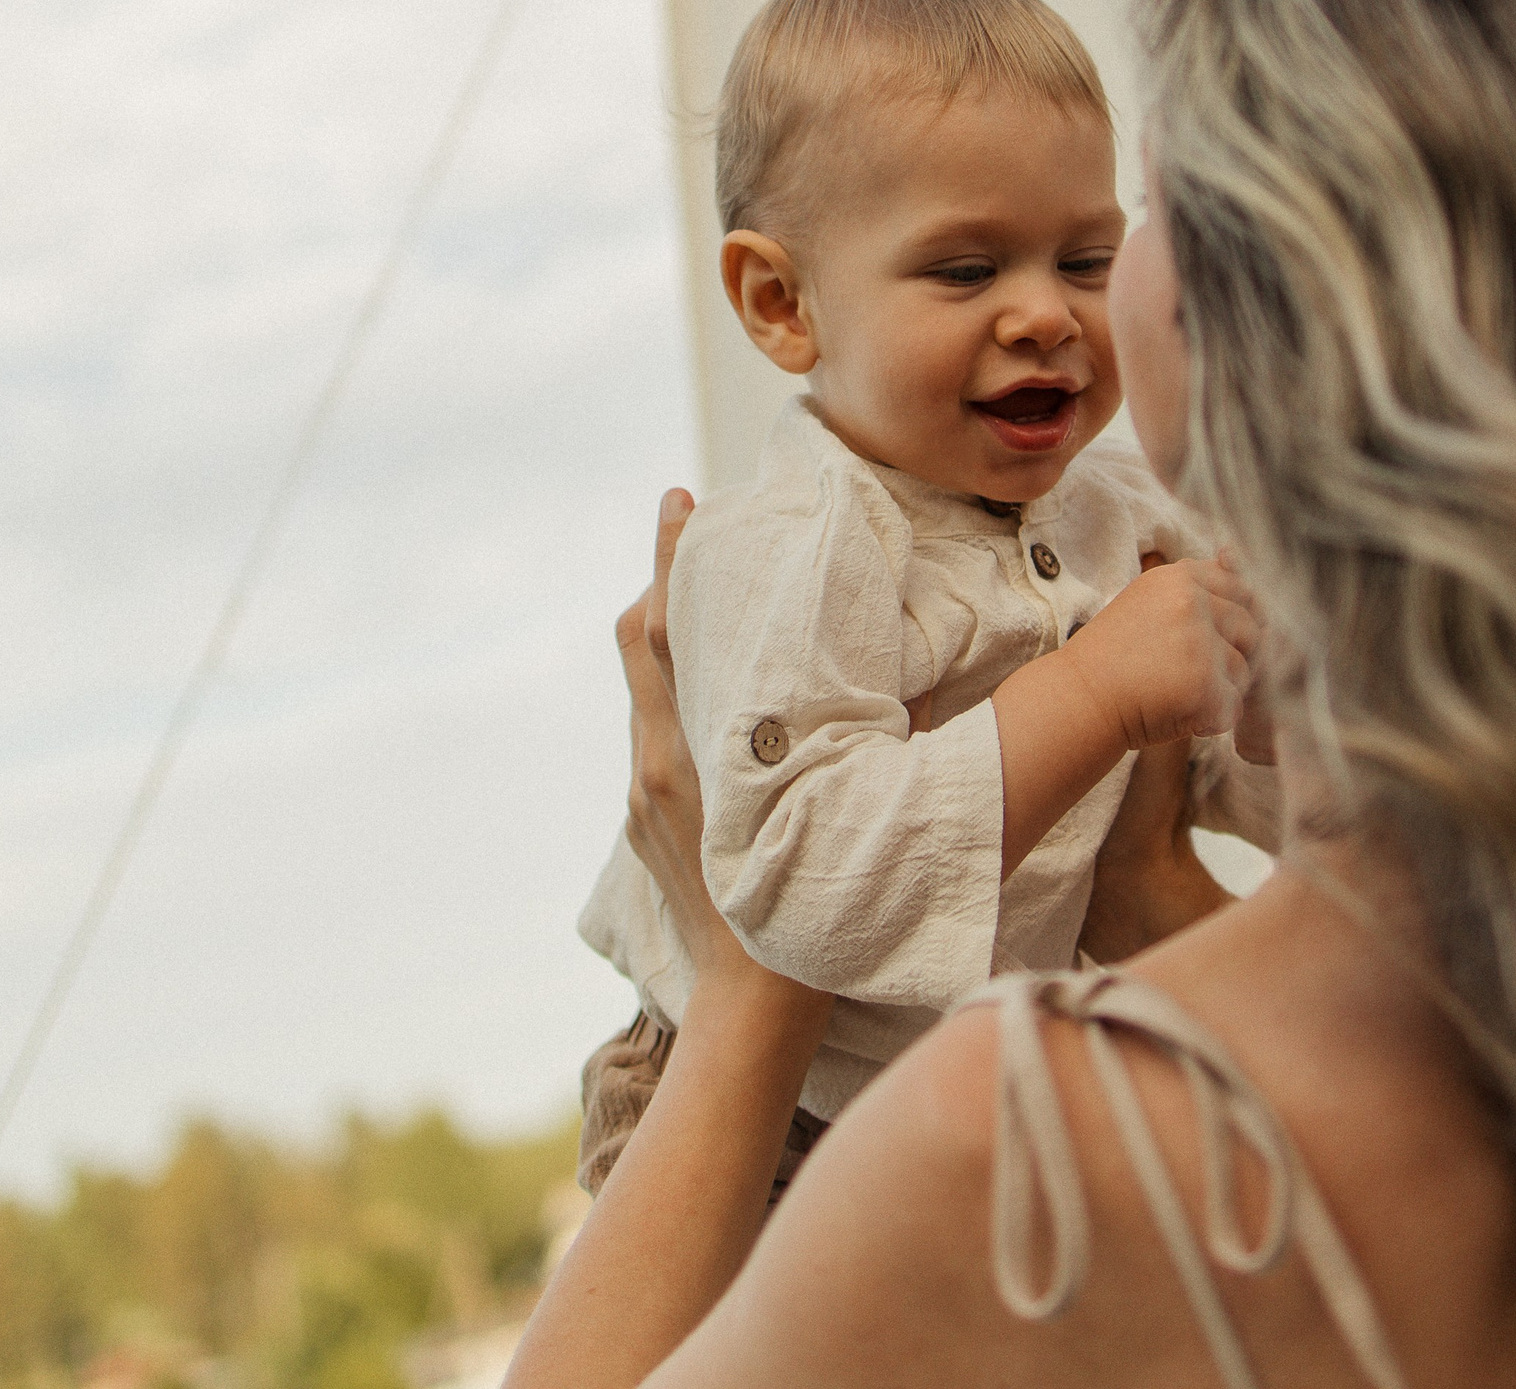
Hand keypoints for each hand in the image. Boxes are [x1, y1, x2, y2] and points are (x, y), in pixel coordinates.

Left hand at [617, 489, 831, 1024]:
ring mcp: (646, 794)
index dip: (670, 562)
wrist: (749, 1015)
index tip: (681, 499)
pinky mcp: (647, 822)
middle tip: (688, 512)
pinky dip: (678, 684)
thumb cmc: (808, 922)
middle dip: (664, 574)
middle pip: (643, 642)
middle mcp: (657, 765)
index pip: (665, 633)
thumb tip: (873, 681)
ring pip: (647, 685)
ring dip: (672, 628)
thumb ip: (842, 745)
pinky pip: (656, 729)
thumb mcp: (835, 817)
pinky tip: (718, 681)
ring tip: (705, 578)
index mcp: (691, 757)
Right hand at [1057, 556, 1257, 748]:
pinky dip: (1214, 718)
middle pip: (1251, 629)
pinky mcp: (1204, 686)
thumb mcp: (1146, 600)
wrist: (1079, 699)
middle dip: (1235, 655)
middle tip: (1196, 674)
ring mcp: (1201, 645)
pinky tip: (1182, 715)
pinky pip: (1235, 706)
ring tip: (1181, 694)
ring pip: (1245, 669)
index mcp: (1179, 579)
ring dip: (1223, 688)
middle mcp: (1193, 604)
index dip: (1239, 618)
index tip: (1217, 638)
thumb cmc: (1111, 656)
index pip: (1241, 589)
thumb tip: (1233, 553)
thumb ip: (1191, 584)